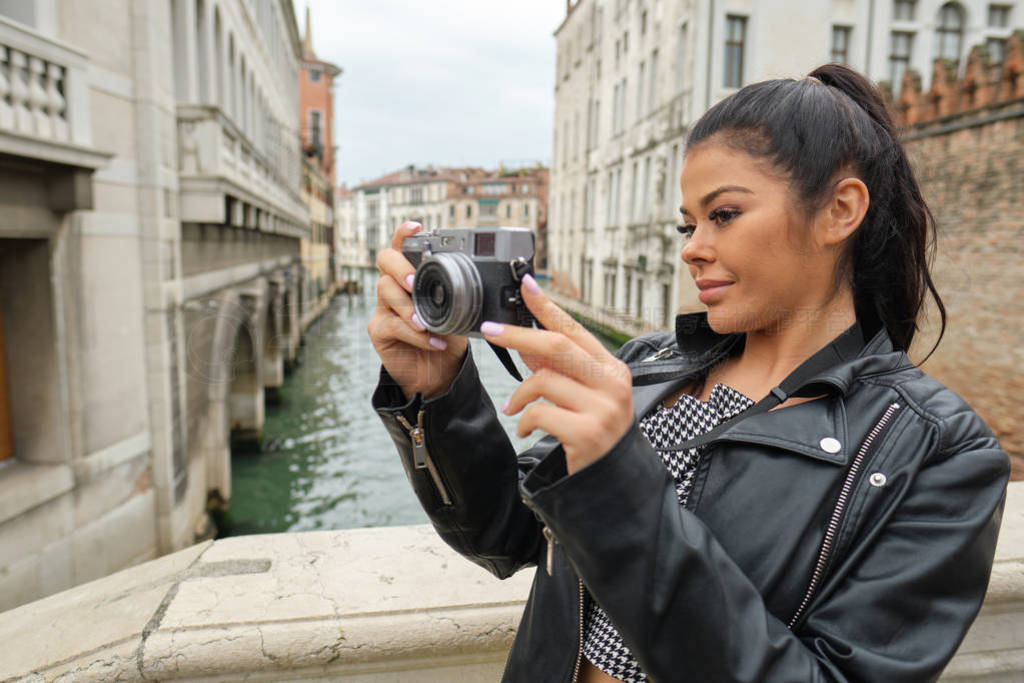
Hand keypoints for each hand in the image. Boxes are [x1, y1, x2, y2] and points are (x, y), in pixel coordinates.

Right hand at [366, 222, 467, 399]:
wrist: (440, 374)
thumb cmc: (449, 337)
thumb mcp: (461, 312)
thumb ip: (462, 295)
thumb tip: (482, 282)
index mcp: (413, 275)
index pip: (403, 246)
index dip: (405, 233)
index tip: (417, 226)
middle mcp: (395, 286)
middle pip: (385, 260)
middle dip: (400, 267)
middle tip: (413, 281)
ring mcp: (384, 307)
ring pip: (385, 290)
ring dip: (408, 305)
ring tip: (426, 322)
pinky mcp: (379, 330)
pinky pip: (393, 324)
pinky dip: (415, 334)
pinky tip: (433, 341)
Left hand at [482, 275, 633, 474]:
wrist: (611, 482)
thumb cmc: (593, 433)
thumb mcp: (581, 395)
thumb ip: (556, 367)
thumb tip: (522, 336)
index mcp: (613, 369)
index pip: (576, 329)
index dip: (548, 307)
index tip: (526, 285)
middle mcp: (613, 385)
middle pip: (559, 345)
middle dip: (519, 335)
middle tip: (491, 331)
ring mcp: (603, 409)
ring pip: (543, 380)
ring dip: (520, 394)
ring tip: (516, 409)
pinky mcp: (587, 434)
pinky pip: (539, 413)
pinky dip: (524, 420)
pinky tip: (526, 430)